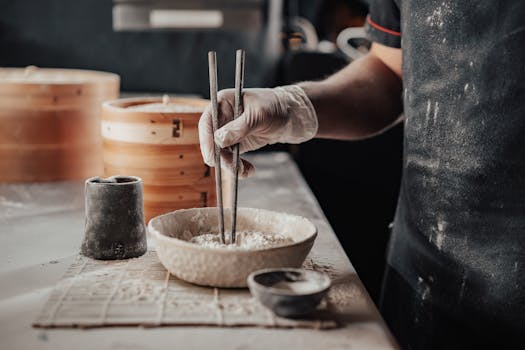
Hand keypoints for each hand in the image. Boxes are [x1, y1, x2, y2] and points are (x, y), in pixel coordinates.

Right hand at [198, 85, 317, 177]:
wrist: (295, 115)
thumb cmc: (278, 107)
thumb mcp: (259, 115)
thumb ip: (239, 127)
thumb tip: (218, 140)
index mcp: (224, 103)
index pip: (207, 122)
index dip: (206, 140)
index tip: (211, 156)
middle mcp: (224, 117)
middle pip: (212, 141)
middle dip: (221, 157)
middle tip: (233, 168)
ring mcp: (230, 131)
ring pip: (221, 153)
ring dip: (230, 165)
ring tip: (245, 172)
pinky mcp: (238, 143)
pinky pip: (231, 158)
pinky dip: (238, 166)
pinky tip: (249, 170)